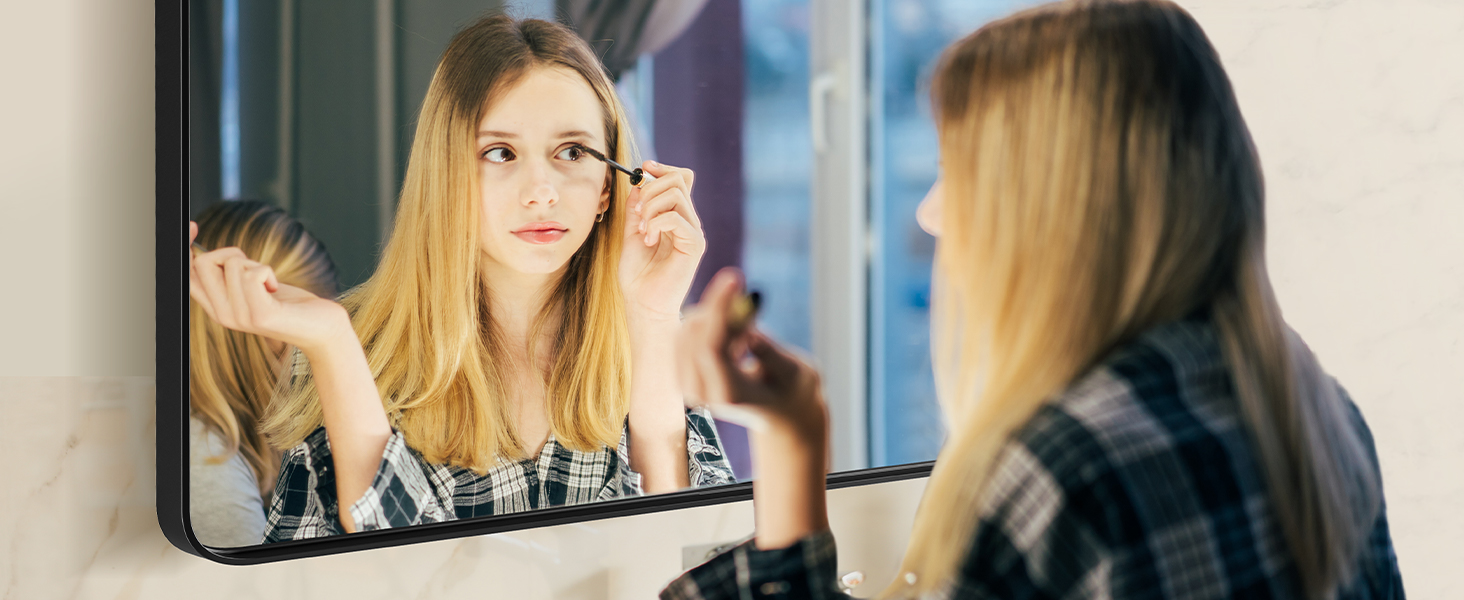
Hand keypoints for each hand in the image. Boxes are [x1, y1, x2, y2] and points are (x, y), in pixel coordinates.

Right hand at [188, 220, 349, 354]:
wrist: (322, 329)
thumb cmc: (289, 303)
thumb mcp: (250, 286)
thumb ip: (228, 273)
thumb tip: (200, 243)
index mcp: (217, 307)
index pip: (187, 274)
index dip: (187, 247)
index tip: (194, 225)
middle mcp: (222, 315)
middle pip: (203, 262)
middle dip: (232, 253)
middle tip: (255, 270)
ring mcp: (239, 317)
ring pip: (232, 264)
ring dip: (256, 264)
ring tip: (269, 284)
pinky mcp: (260, 316)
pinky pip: (252, 274)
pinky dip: (267, 271)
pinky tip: (276, 288)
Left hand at [618, 161, 704, 322]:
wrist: (643, 305)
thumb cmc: (638, 275)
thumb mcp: (632, 233)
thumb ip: (637, 208)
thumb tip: (638, 183)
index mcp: (676, 217)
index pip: (681, 178)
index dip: (662, 169)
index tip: (642, 170)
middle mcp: (689, 221)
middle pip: (679, 179)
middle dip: (651, 188)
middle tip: (637, 213)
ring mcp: (693, 232)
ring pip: (676, 194)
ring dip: (650, 207)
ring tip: (642, 230)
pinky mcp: (694, 245)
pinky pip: (675, 217)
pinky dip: (655, 223)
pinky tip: (648, 240)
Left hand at [677, 268, 827, 440]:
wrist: (780, 413)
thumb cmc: (793, 390)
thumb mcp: (793, 372)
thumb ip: (770, 353)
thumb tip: (748, 332)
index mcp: (729, 395)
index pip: (711, 347)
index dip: (719, 309)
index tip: (734, 278)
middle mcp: (702, 394)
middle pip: (694, 333)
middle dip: (719, 305)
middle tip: (752, 305)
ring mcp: (688, 385)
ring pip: (688, 328)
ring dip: (717, 317)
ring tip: (749, 334)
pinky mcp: (682, 373)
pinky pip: (687, 332)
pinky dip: (711, 322)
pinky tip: (736, 338)